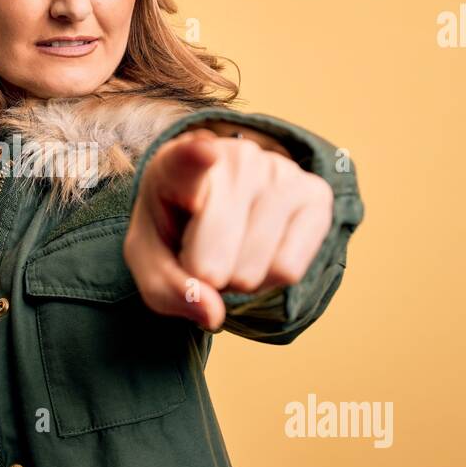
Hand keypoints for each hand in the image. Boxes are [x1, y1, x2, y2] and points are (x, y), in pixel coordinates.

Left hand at [123, 128, 333, 330]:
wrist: (217, 219)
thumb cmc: (176, 235)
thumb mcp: (151, 264)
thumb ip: (168, 289)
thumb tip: (212, 313)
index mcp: (177, 164)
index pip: (187, 159)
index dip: (195, 158)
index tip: (204, 153)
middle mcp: (235, 157)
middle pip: (218, 256)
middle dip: (207, 276)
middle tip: (201, 256)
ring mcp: (279, 170)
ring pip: (255, 268)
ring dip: (239, 280)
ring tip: (231, 253)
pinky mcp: (315, 194)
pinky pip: (289, 269)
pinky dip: (270, 281)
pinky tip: (261, 253)